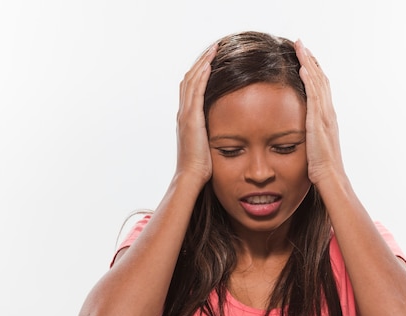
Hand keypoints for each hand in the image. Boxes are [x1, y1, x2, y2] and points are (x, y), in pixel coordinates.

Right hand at [175, 43, 216, 183]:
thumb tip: (222, 130)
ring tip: (214, 49)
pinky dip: (202, 75)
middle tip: (213, 48)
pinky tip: (210, 64)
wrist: (191, 177)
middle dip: (201, 62)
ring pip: (191, 80)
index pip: (191, 88)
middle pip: (189, 79)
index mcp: (187, 118)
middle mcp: (183, 113)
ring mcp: (186, 114)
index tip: (211, 60)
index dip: (200, 73)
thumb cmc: (202, 167)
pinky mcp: (191, 118)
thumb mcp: (207, 145)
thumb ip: (211, 134)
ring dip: (203, 63)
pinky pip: (196, 90)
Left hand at [295, 40, 345, 184]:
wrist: (330, 177)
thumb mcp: (316, 146)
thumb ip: (312, 135)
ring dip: (309, 63)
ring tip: (300, 47)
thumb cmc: (322, 167)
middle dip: (311, 60)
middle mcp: (328, 112)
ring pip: (318, 82)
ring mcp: (325, 115)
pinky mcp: (318, 121)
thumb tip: (305, 132)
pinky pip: (314, 94)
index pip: (321, 88)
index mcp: (327, 118)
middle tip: (302, 44)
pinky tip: (302, 67)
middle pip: (321, 79)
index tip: (305, 58)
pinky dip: (309, 79)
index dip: (314, 72)